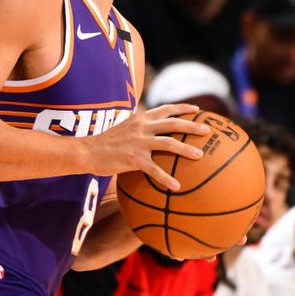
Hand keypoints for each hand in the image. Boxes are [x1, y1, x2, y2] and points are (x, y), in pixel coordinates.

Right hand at [85, 103, 208, 190]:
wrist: (87, 151)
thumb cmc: (105, 143)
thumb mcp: (123, 128)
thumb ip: (138, 128)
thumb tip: (151, 132)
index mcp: (140, 118)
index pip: (165, 109)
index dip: (182, 108)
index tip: (197, 110)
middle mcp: (141, 127)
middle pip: (173, 124)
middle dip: (192, 126)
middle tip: (207, 131)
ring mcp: (138, 143)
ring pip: (168, 143)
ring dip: (186, 150)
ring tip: (200, 156)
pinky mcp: (133, 159)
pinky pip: (154, 169)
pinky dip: (166, 178)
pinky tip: (176, 187)